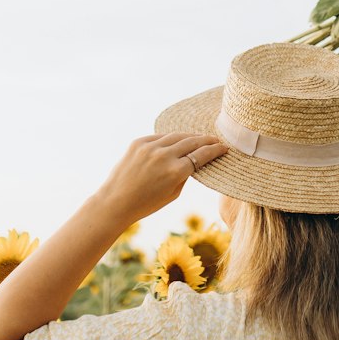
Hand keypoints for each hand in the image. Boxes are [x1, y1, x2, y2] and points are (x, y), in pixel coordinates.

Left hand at [98, 133, 228, 220]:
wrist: (115, 201)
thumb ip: (185, 175)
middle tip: (216, 140)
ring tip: (199, 138)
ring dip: (190, 136)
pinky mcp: (138, 142)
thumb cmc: (146, 203)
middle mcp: (164, 155)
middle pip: (192, 142)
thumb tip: (194, 160)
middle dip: (206, 140)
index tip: (223, 147)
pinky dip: (170, 138)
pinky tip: (178, 139)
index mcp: (176, 171)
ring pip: (177, 136)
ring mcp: (150, 147)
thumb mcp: (173, 194)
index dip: (215, 150)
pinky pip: (160, 137)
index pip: (202, 155)